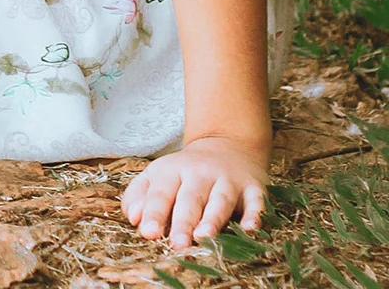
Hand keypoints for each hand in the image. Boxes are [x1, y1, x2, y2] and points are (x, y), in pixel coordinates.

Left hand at [122, 135, 268, 249]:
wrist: (227, 144)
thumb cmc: (186, 172)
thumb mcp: (158, 175)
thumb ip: (140, 195)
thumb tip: (133, 218)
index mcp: (173, 171)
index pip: (161, 192)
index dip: (154, 212)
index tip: (148, 233)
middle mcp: (200, 174)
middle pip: (190, 198)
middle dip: (184, 221)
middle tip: (177, 244)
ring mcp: (228, 180)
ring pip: (219, 200)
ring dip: (213, 218)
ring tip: (205, 236)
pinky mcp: (252, 188)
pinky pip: (255, 201)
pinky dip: (255, 214)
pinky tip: (251, 228)